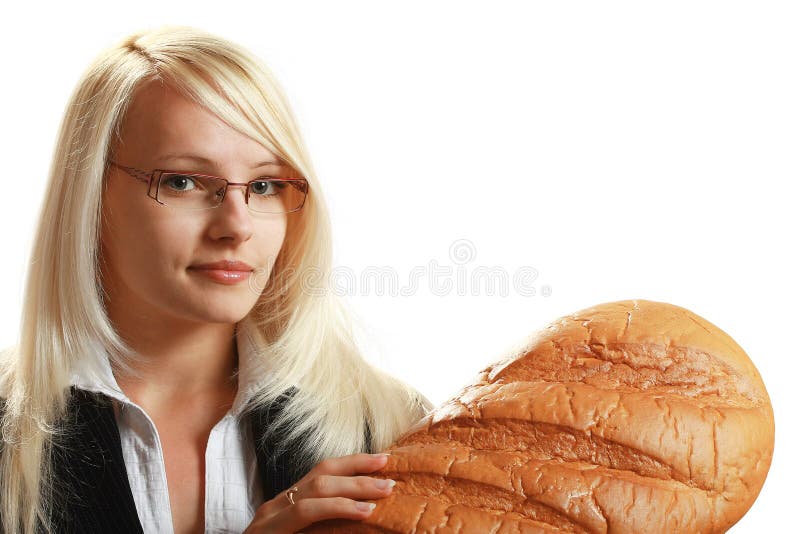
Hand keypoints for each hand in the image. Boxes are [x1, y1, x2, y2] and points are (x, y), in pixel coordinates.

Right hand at [243, 452, 394, 532]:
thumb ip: (322, 525)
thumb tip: (361, 516)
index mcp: (285, 506)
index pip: (321, 474)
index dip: (351, 464)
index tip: (381, 461)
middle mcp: (277, 506)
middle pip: (321, 474)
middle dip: (357, 468)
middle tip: (388, 468)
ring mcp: (270, 518)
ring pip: (315, 490)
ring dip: (353, 487)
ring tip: (383, 490)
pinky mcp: (268, 531)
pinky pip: (305, 513)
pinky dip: (336, 509)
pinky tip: (362, 512)